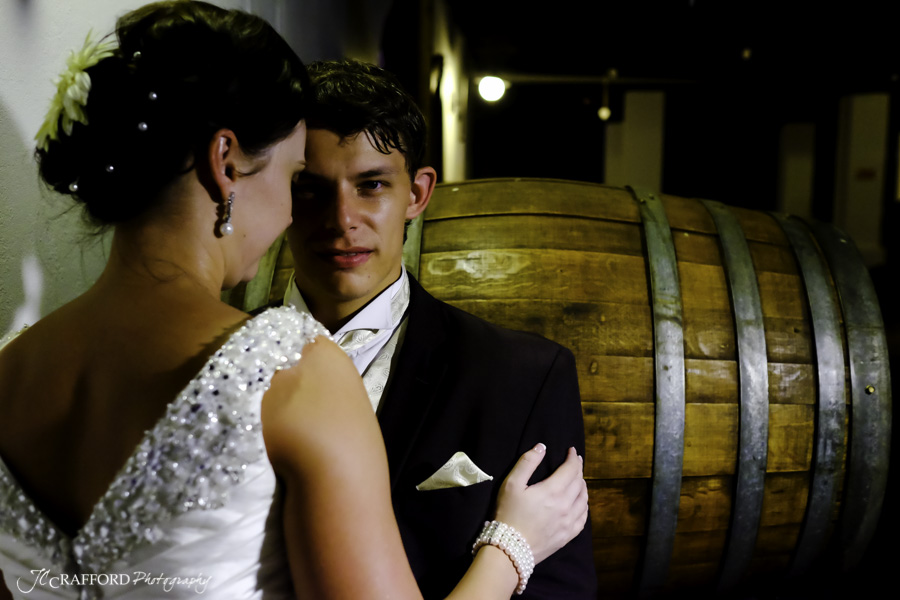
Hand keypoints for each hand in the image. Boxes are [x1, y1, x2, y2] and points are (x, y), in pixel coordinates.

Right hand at [493, 445, 587, 563]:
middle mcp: (566, 506)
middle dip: (578, 469)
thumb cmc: (509, 514)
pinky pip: (583, 518)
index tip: (572, 451)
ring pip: (584, 499)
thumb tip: (542, 447)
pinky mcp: (568, 536)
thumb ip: (527, 463)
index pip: (571, 469)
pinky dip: (584, 506)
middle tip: (575, 461)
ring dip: (583, 486)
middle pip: (579, 483)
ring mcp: (569, 522)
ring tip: (579, 479)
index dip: (573, 458)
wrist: (510, 549)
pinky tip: (581, 503)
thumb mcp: (512, 484)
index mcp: (553, 491)